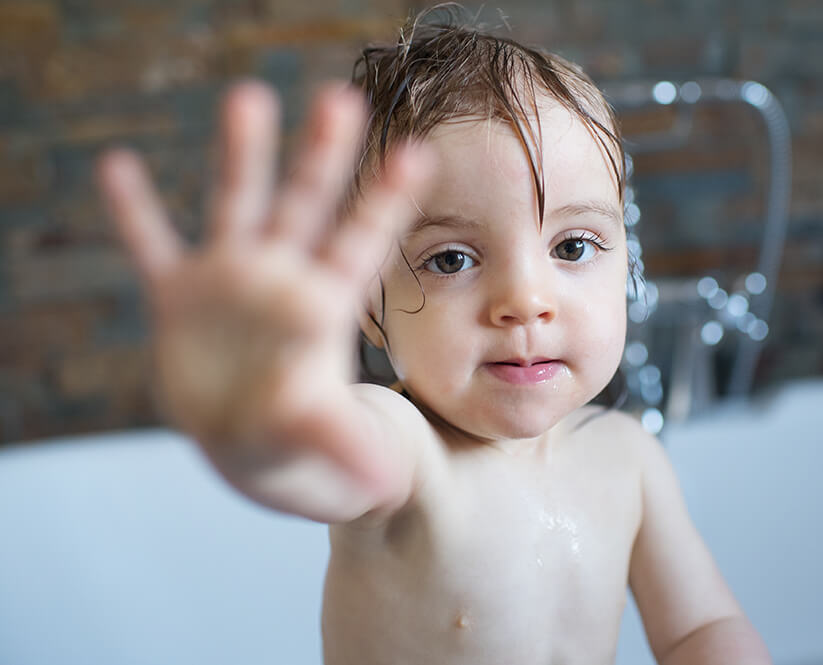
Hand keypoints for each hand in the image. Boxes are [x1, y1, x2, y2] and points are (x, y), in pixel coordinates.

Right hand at [97, 81, 430, 469]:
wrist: (251, 443)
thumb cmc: (301, 440)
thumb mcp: (322, 446)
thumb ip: (344, 447)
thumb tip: (381, 483)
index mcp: (324, 307)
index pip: (362, 246)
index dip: (386, 204)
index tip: (418, 154)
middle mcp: (282, 280)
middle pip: (306, 208)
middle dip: (321, 158)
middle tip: (343, 97)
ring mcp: (230, 283)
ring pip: (235, 209)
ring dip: (239, 158)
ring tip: (248, 98)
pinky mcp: (179, 301)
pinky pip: (153, 249)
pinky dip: (136, 214)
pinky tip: (118, 168)